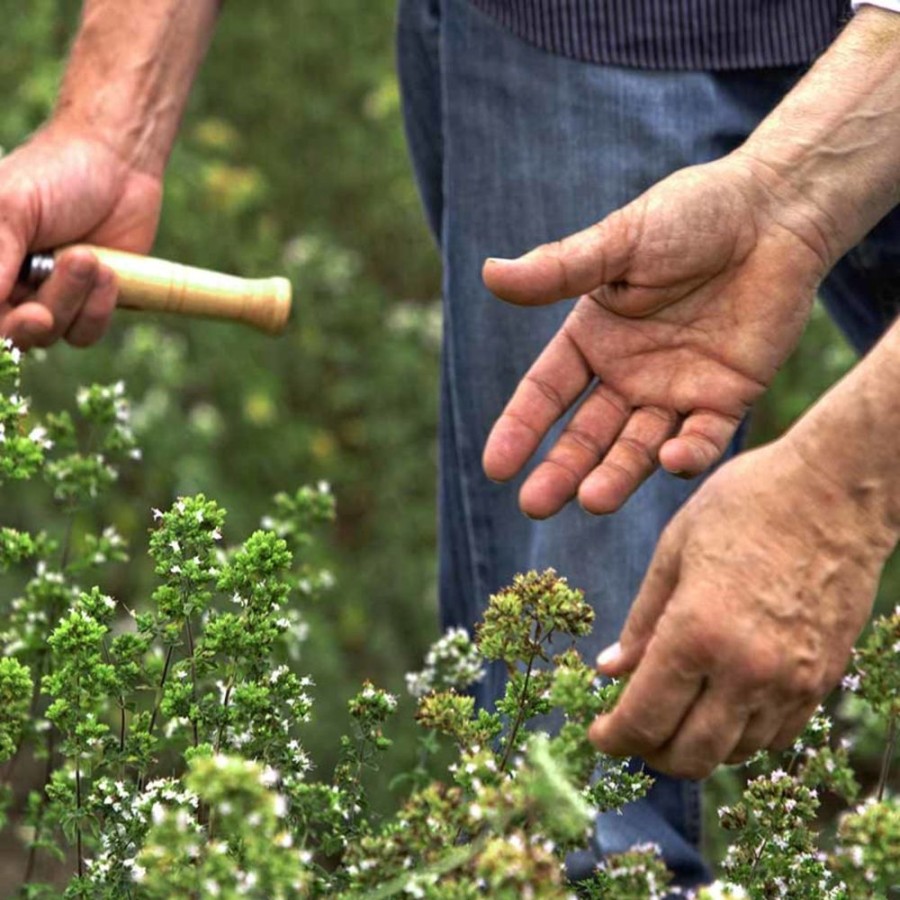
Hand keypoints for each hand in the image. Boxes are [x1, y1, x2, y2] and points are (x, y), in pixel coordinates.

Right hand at [0, 122, 161, 348]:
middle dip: (30, 324)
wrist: (118, 164)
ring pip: (56, 333)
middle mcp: (14, 285)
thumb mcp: (12, 207)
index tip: (18, 313)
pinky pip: (88, 331)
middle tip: (42, 316)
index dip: (0, 322)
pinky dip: (99, 307)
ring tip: (89, 257)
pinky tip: (110, 271)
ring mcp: (55, 297)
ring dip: (72, 299)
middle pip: (15, 333)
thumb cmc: (54, 174)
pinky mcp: (93, 304)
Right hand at [481, 153, 836, 517]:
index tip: (496, 467)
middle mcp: (628, 373)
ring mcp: (676, 390)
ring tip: (592, 501)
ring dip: (616, 476)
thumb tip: (488, 273)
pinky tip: (670, 461)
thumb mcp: (619, 243)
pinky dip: (688, 454)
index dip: (520, 429)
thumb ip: (559, 269)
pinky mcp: (727, 398)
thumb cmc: (690, 215)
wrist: (775, 211)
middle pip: (586, 435)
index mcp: (593, 339)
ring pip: (638, 448)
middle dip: (561, 470)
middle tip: (535, 505)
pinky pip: (704, 438)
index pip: (546, 394)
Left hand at [587, 436, 895, 778]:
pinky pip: (774, 736)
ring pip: (733, 753)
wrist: (837, 489)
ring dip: (694, 746)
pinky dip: (738, 735)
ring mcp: (792, 681)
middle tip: (630, 731)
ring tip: (672, 714)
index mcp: (697, 633)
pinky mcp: (822, 679)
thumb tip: (609, 670)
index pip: (644, 719)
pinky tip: (718, 706)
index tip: (597, 734)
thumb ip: (641, 620)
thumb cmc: (746, 504)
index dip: (613, 738)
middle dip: (649, 753)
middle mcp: (747, 670)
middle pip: (688, 755)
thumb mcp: (673, 550)